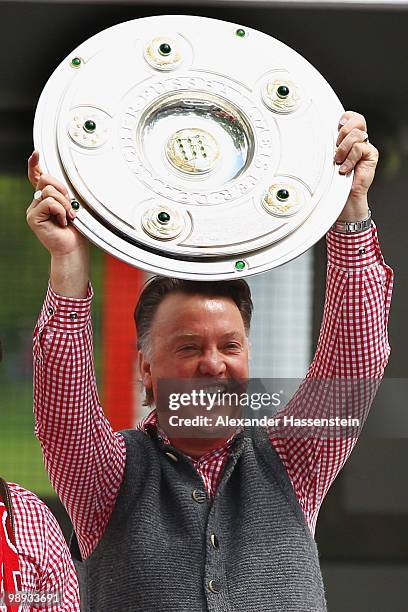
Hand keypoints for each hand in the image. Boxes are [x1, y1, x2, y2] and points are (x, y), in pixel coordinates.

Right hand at [26, 151, 88, 297]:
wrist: (73, 249)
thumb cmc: (77, 231)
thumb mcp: (73, 207)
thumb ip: (66, 194)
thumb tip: (64, 185)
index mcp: (46, 199)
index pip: (36, 177)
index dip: (34, 164)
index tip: (37, 152)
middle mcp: (37, 203)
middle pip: (46, 179)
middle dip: (62, 189)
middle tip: (71, 206)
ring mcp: (33, 210)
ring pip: (49, 191)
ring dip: (65, 203)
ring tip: (69, 217)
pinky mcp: (32, 217)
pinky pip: (49, 203)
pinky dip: (61, 211)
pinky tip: (63, 222)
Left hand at [334, 111, 378, 221]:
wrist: (343, 198)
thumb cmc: (333, 180)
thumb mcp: (327, 159)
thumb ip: (328, 146)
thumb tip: (316, 136)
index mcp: (348, 138)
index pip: (352, 117)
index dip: (345, 118)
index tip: (337, 126)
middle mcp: (359, 141)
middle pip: (357, 120)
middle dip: (343, 132)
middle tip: (336, 146)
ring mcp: (366, 147)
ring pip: (356, 134)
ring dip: (343, 149)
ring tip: (338, 161)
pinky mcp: (371, 156)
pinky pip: (359, 148)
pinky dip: (349, 159)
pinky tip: (345, 169)